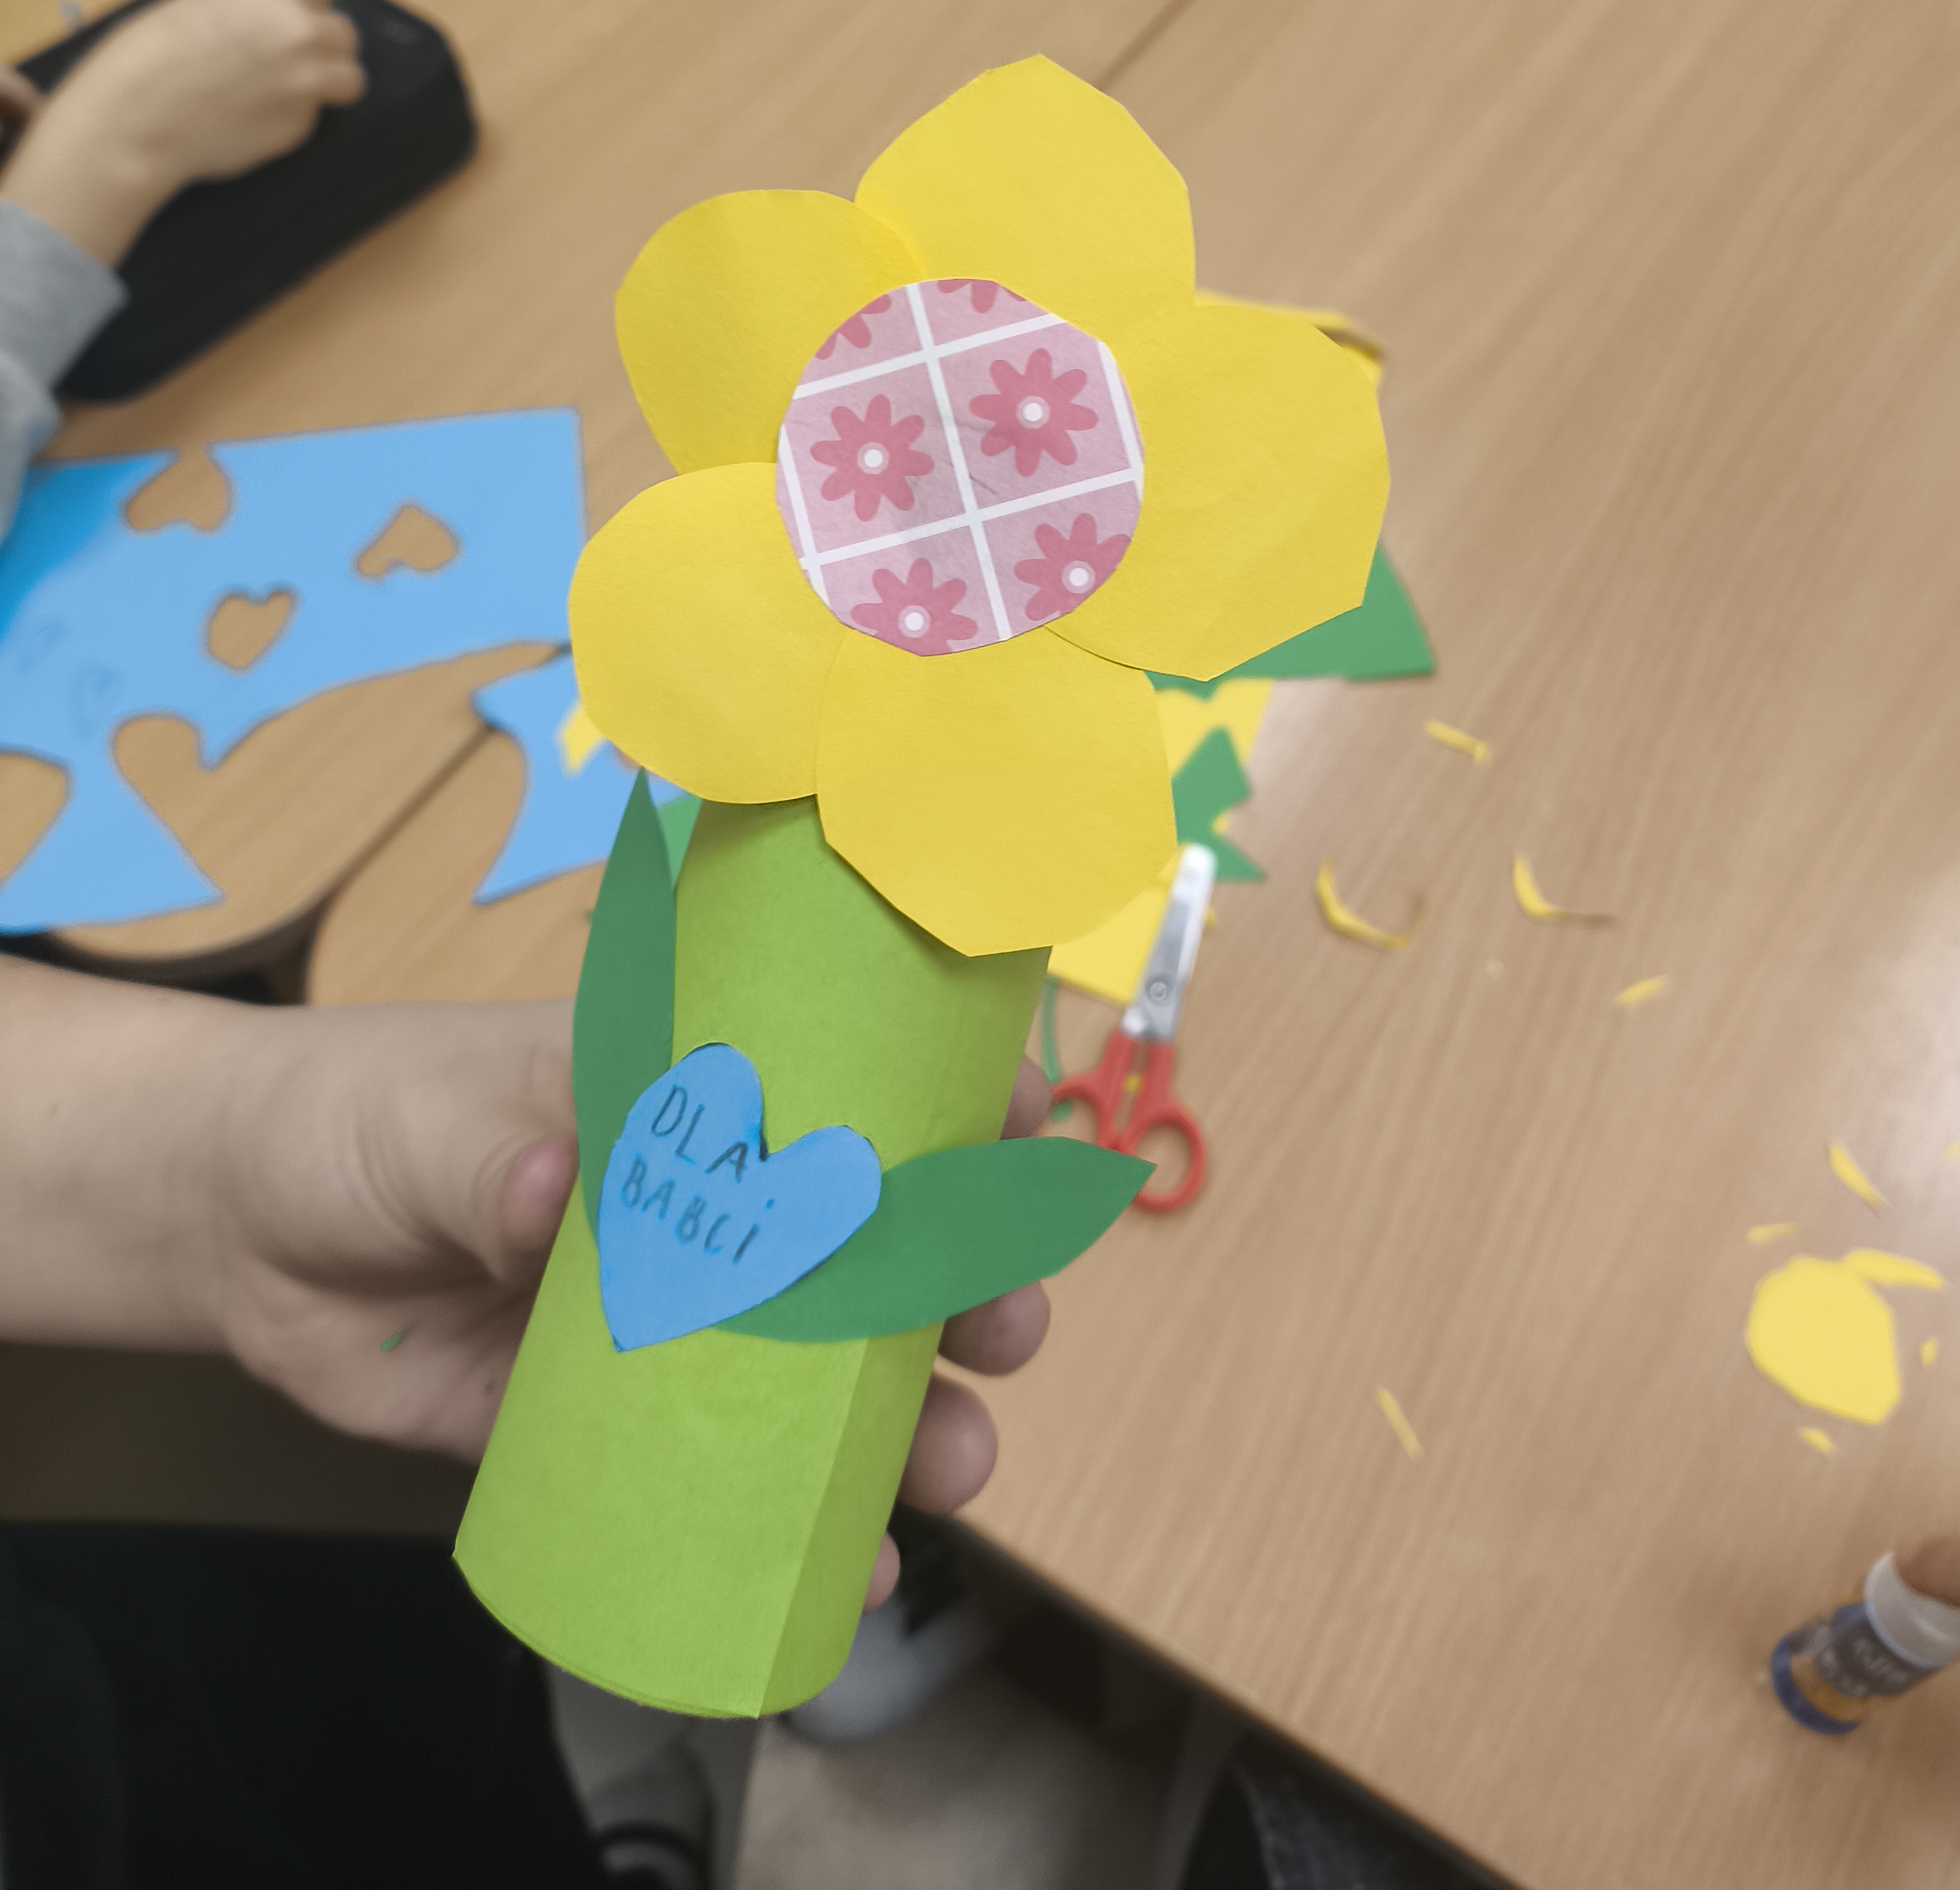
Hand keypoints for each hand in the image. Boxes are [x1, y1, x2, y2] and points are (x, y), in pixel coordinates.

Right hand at [0, 0, 362, 262]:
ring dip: (326, 83)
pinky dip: (292, 118)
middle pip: (341, 34)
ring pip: (348, 78)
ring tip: (284, 92)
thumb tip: (273, 22)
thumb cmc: (145, 57)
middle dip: (320, 47)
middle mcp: (300, 26)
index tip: (288, 21)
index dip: (303, 7)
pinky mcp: (303, 123)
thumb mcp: (198, 3)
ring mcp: (308, 77)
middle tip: (286, 62)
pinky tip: (250, 119)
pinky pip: (313, 116)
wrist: (133, 117)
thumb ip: (248, 7)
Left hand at [226, 1035, 1049, 1592]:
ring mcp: (668, 1320)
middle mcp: (707, 1206)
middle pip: (869, 1245)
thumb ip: (498, 1154)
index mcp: (691, 1095)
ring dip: (907, 1422)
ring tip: (958, 1468)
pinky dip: (792, 1529)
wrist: (237, 1226)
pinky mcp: (607, 1424)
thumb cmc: (356, 1117)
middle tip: (1006, 1327)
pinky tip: (846, 1571)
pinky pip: (720, 1481)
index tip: (1024, 1136)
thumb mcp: (432, 1117)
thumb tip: (558, 1189)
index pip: (850, 1085)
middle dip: (959, 1285)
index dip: (948, 1105)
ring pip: (821, 1376)